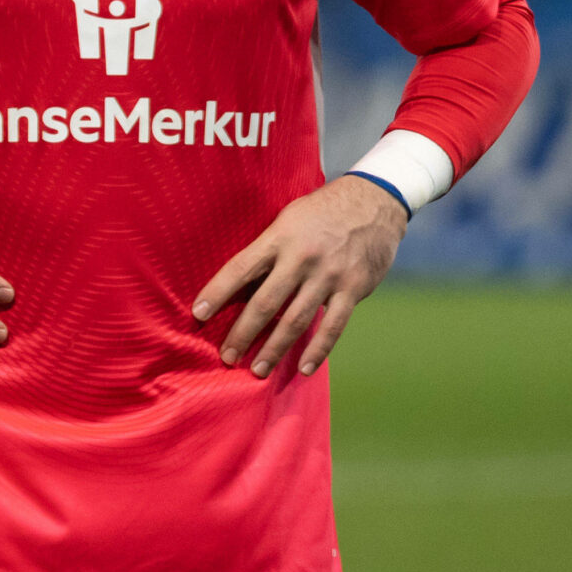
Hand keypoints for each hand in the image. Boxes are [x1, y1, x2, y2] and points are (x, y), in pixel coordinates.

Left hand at [195, 174, 404, 377]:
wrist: (374, 201)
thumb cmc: (320, 211)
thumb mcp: (288, 220)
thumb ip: (267, 250)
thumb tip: (239, 286)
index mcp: (279, 238)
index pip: (240, 268)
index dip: (217, 292)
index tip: (198, 313)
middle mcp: (302, 258)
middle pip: (265, 302)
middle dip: (243, 332)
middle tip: (227, 356)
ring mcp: (329, 276)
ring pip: (296, 320)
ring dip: (275, 349)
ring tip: (258, 370)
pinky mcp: (353, 289)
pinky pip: (333, 326)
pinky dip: (318, 350)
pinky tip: (304, 368)